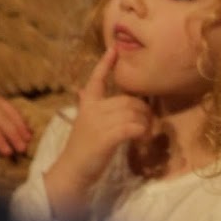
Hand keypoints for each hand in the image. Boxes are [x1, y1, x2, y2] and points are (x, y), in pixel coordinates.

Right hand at [43, 47, 150, 220]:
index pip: (96, 80)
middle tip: (148, 124)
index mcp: (87, 105)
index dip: (105, 64)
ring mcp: (99, 122)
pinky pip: (134, 127)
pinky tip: (143, 140)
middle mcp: (93, 109)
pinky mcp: (107, 136)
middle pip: (128, 100)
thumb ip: (88, 106)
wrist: (73, 171)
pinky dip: (143, 133)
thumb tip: (81, 90)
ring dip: (146, 124)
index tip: (114, 49)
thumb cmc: (82, 150)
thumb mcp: (84, 124)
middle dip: (143, 111)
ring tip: (146, 134)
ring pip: (134, 113)